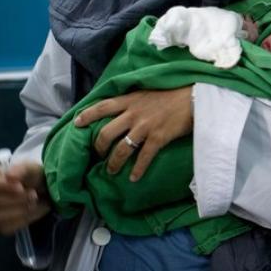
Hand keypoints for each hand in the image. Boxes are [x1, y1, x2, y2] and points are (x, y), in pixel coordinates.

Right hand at [0, 161, 50, 235]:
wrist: (46, 191)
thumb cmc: (36, 176)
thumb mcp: (33, 168)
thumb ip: (22, 169)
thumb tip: (9, 175)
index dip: (4, 186)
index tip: (21, 187)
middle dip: (18, 199)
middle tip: (35, 195)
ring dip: (22, 211)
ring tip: (37, 203)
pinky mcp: (1, 223)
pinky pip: (6, 228)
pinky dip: (24, 220)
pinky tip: (36, 211)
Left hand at [73, 86, 193, 181]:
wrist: (194, 98)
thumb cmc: (173, 94)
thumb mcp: (148, 92)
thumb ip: (134, 101)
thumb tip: (122, 110)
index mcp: (130, 100)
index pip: (102, 107)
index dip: (87, 115)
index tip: (76, 124)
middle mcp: (134, 113)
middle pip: (106, 133)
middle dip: (98, 147)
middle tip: (97, 155)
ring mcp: (145, 126)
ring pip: (121, 149)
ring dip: (114, 163)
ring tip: (111, 171)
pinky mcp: (158, 138)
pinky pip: (143, 157)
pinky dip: (137, 170)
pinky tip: (133, 178)